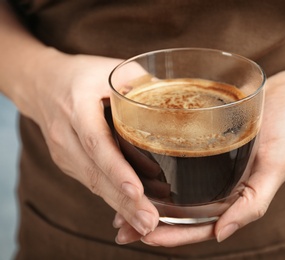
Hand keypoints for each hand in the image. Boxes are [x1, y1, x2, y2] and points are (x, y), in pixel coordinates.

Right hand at [21, 50, 159, 236]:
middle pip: (95, 173)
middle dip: (123, 201)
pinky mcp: (68, 161)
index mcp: (77, 106)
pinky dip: (111, 198)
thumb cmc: (83, 75)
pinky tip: (130, 210)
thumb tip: (178, 100)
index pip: (96, 142)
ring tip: (145, 223)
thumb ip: (142, 83)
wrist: (42, 83)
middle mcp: (66, 133)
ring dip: (119, 206)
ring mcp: (64, 151)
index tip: (135, 191)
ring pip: (93, 183)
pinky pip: (91, 182)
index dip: (116, 169)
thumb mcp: (111, 69)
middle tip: (149, 221)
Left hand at [114, 68, 284, 245]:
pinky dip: (158, 172)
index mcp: (235, 198)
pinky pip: (178, 164)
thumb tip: (221, 235)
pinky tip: (137, 171)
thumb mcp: (276, 167)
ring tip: (120, 208)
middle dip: (152, 223)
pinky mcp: (204, 146)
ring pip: (176, 193)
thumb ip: (254, 202)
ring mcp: (210, 168)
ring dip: (150, 202)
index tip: (144, 236)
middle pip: (182, 214)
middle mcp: (219, 187)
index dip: (173, 236)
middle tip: (121, 229)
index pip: (200, 226)